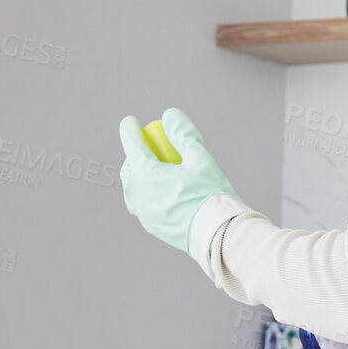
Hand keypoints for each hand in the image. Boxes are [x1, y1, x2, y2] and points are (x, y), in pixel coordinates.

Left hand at [118, 108, 240, 256]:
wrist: (218, 233)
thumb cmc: (210, 194)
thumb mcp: (201, 161)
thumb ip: (184, 135)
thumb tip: (171, 114)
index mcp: (146, 174)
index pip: (132, 144)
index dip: (129, 129)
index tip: (130, 121)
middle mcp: (137, 193)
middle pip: (130, 167)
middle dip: (135, 156)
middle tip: (149, 151)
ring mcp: (142, 211)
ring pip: (134, 187)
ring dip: (141, 177)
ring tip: (158, 174)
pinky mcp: (150, 225)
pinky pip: (144, 204)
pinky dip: (150, 194)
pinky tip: (166, 194)